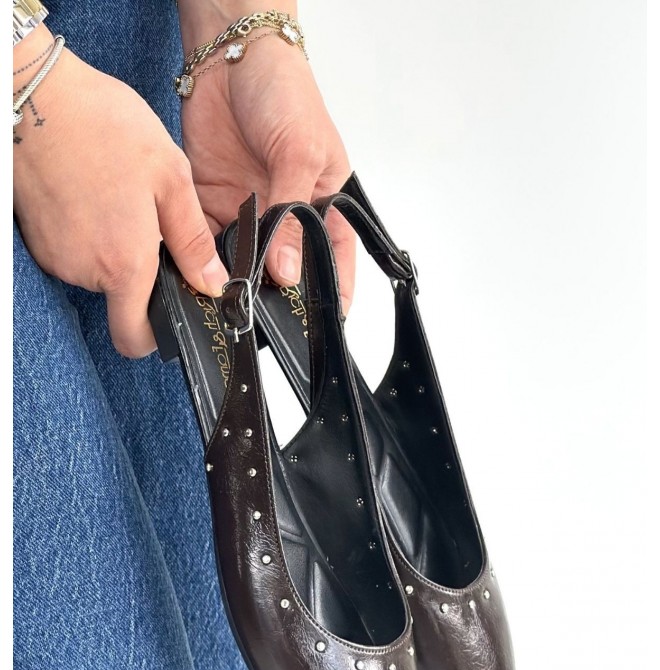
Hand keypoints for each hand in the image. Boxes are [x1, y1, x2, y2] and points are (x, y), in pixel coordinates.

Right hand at [13, 30, 227, 356]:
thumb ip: (192, 240)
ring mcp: (56, 257)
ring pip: (98, 275)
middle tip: (149, 224)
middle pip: (121, 302)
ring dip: (116, 249)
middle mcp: (85, 270)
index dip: (156, 334)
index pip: (135, 338)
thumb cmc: (102, 126)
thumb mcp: (169, 178)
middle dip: (141, 275)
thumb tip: (213, 283)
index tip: (172, 307)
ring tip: (121, 200)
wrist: (37, 93)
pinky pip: (75, 253)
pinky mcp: (38, 240)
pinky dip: (91, 235)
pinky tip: (97, 196)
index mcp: (124, 263)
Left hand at [178, 15, 355, 310]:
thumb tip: (286, 271)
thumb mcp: (300, 153)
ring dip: (238, 282)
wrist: (229, 57)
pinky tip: (202, 279)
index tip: (323, 324)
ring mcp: (251, 213)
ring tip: (232, 305)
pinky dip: (204, 262)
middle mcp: (288, 215)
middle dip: (278, 295)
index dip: (331, 293)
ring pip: (247, 263)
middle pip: (287, 269)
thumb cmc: (284, 93)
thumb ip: (291, 214)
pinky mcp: (214, 206)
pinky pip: (209, 244)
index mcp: (324, 204)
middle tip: (267, 320)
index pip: (336, 260)